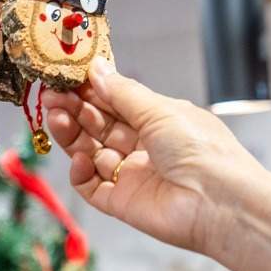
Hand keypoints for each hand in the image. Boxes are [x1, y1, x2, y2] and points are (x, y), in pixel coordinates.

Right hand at [42, 60, 252, 257]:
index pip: (116, 103)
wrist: (219, 202)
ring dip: (73, 136)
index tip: (66, 78)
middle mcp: (144, 148)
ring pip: (91, 153)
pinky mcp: (122, 203)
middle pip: (100, 126)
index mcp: (159, 122)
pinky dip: (81, 173)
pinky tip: (80, 158)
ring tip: (56, 117)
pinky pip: (92, 186)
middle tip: (52, 96)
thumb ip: (122, 92)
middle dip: (76, 110)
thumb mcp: (159, 110)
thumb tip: (95, 67)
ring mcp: (132, 176)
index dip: (91, 91)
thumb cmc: (200, 149)